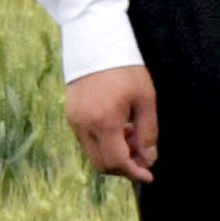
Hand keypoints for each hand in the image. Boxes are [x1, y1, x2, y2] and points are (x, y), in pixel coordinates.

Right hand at [65, 66, 156, 183]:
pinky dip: (104, 143)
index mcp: (104, 122)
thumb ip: (148, 133)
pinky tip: (120, 128)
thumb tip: (149, 159)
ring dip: (114, 154)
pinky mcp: (70, 115)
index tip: (148, 176)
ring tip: (134, 136)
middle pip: (102, 164)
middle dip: (124, 167)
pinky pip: (87, 141)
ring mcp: (74, 121)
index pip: (117, 162)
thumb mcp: (145, 100)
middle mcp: (83, 125)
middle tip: (143, 156)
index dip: (134, 173)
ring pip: (93, 154)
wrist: (96, 43)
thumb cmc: (126, 69)